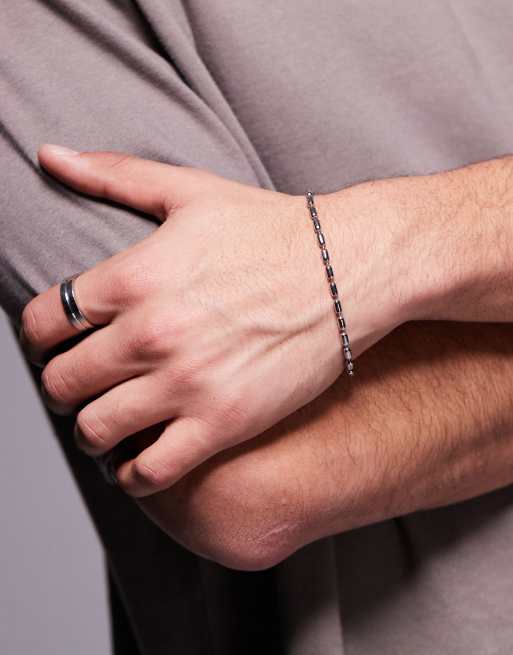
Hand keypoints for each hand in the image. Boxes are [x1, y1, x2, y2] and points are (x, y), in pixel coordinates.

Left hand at [21, 145, 410, 496]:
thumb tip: (48, 154)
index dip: (38, 337)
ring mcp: (187, 384)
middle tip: (81, 382)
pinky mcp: (223, 423)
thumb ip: (112, 175)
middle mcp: (151, 335)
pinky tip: (138, 458)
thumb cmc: (270, 230)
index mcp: (134, 277)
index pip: (41, 323)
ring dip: (89, 430)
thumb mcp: (188, 191)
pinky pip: (150, 472)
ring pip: (95, 431)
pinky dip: (131, 474)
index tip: (55, 343)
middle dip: (61, 385)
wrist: (347, 270)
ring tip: (106, 419)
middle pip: (61, 383)